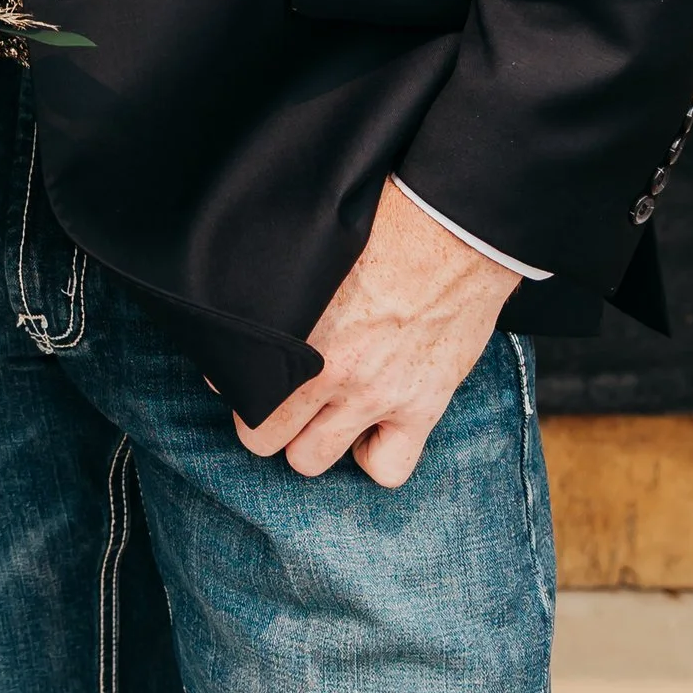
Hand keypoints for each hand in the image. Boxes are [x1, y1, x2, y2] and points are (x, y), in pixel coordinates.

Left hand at [235, 179, 517, 486]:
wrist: (455, 228)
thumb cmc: (385, 223)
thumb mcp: (313, 253)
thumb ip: (273, 293)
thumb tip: (237, 319)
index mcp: (297, 332)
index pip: (242, 391)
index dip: (239, 387)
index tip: (247, 378)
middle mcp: (332, 373)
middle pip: (266, 438)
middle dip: (267, 421)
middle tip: (283, 398)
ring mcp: (377, 396)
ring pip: (311, 460)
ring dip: (309, 441)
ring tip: (322, 414)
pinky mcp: (422, 407)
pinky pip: (386, 469)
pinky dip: (374, 457)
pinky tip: (371, 428)